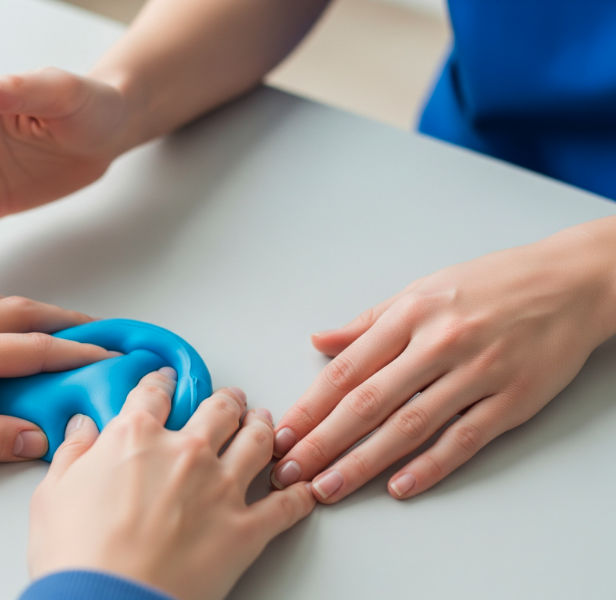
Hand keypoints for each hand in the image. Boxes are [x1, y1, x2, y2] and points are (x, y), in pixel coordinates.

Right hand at [29, 369, 315, 599]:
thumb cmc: (77, 555)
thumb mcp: (52, 495)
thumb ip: (72, 454)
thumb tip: (81, 428)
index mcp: (136, 437)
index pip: (154, 394)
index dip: (161, 383)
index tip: (165, 380)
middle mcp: (186, 452)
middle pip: (218, 410)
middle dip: (226, 400)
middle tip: (228, 399)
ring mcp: (221, 489)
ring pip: (257, 441)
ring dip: (263, 427)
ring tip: (263, 422)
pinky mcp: (246, 530)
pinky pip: (286, 505)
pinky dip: (298, 494)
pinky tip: (302, 487)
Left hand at [271, 222, 615, 500]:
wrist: (571, 282)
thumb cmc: (492, 283)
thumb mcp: (422, 289)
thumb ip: (368, 322)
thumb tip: (320, 341)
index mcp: (410, 314)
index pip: (347, 370)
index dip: (310, 407)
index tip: (283, 435)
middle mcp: (438, 343)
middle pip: (368, 402)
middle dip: (323, 442)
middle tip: (291, 472)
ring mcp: (476, 372)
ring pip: (409, 425)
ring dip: (364, 462)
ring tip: (330, 487)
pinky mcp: (512, 398)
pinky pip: (464, 438)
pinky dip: (430, 466)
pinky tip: (399, 486)